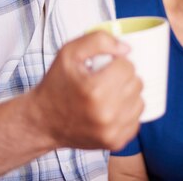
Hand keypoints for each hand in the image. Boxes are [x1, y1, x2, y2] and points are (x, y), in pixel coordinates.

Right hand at [31, 31, 143, 150]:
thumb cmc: (56, 85)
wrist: (42, 121)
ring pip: (139, 101)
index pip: (127, 66)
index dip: (116, 62)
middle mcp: (106, 114)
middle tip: (104, 79)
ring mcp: (112, 132)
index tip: (102, 68)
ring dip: (127, 94)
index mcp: (94, 90)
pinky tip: (110, 109)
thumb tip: (126, 49)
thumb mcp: (68, 52)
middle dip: (123, 77)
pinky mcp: (115, 143)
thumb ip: (98, 40)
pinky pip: (136, 120)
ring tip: (108, 94)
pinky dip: (126, 113)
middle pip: (136, 83)